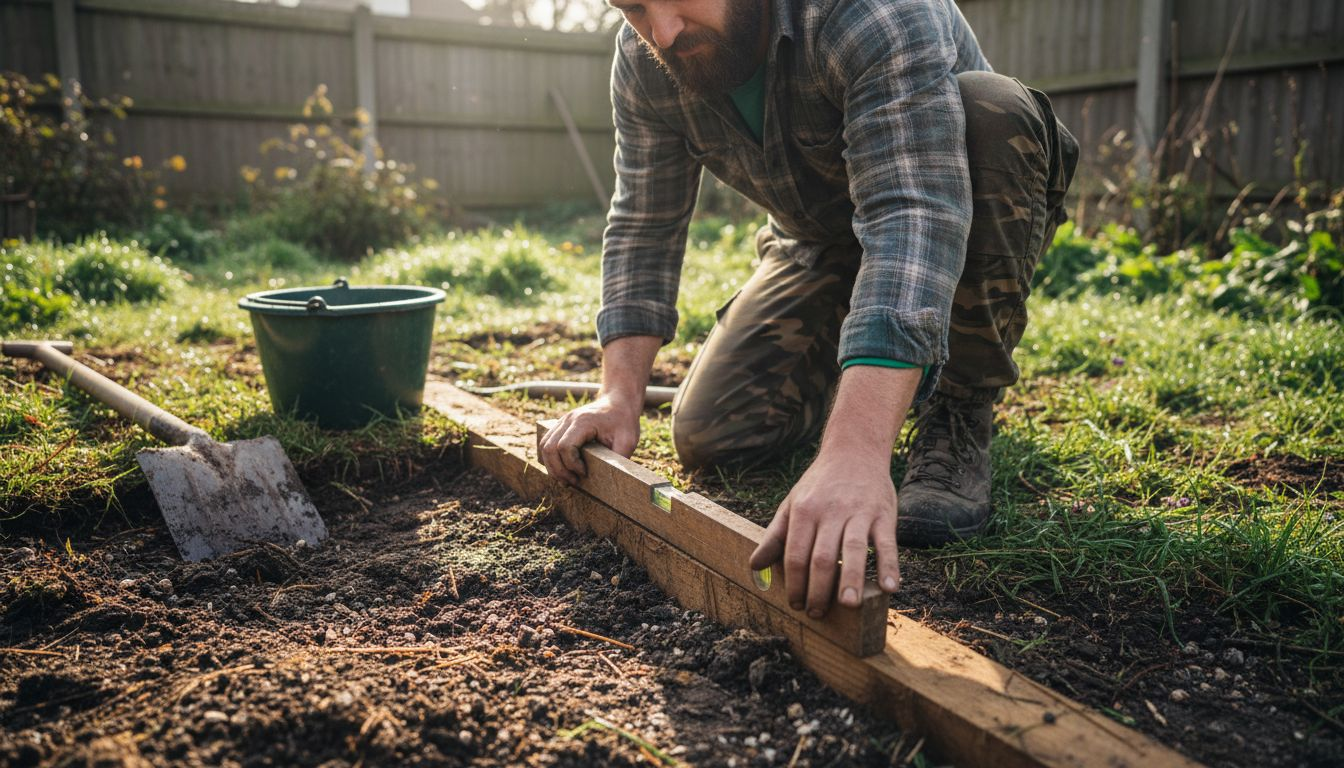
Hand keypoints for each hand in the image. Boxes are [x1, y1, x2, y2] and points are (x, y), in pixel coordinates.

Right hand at [538, 393, 640, 483]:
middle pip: (549, 448)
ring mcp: (562, 421)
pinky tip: (563, 470)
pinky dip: (551, 459)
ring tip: (567, 479)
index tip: (585, 473)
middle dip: (558, 470)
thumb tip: (612, 481)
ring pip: (544, 446)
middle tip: (573, 482)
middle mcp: (568, 419)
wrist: (618, 402)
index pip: (565, 446)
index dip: (572, 464)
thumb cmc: (623, 421)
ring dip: (552, 466)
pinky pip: (546, 443)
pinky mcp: (561, 426)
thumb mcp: (627, 440)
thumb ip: (618, 458)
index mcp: (583, 421)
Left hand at [749, 447, 901, 616]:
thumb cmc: (819, 485)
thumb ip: (775, 536)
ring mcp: (859, 512)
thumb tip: (754, 566)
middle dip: (818, 589)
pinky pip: (887, 543)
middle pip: (822, 556)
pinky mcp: (884, 514)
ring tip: (848, 606)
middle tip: (817, 613)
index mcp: (804, 511)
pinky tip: (889, 588)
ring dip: (851, 579)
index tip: (795, 604)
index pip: (796, 554)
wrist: (855, 451)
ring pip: (854, 549)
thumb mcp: (792, 503)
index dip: (794, 582)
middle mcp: (831, 511)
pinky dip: (889, 565)